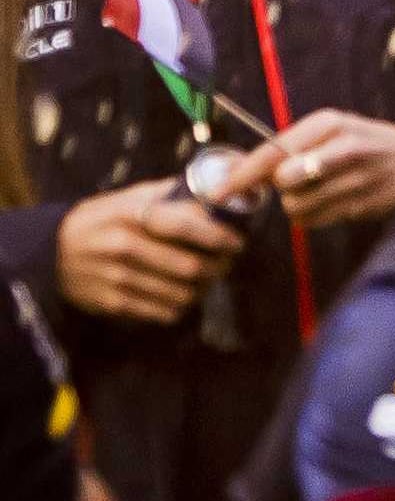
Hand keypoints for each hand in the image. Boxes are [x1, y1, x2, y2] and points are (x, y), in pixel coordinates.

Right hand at [54, 180, 243, 324]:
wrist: (49, 252)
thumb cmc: (100, 220)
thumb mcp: (127, 198)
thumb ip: (169, 194)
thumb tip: (216, 187)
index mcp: (130, 215)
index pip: (186, 226)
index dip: (221, 237)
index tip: (238, 241)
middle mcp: (124, 247)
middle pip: (191, 266)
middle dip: (219, 267)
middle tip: (227, 263)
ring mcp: (117, 279)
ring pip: (182, 293)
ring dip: (204, 288)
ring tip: (208, 279)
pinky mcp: (113, 303)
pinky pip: (164, 312)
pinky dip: (182, 306)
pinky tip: (183, 294)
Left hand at [230, 110, 394, 231]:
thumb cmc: (364, 142)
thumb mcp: (332, 131)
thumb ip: (290, 147)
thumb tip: (238, 172)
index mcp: (329, 123)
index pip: (274, 151)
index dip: (242, 174)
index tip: (217, 193)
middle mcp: (343, 147)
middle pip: (284, 181)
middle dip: (281, 188)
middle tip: (292, 183)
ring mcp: (356, 178)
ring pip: (297, 205)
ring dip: (297, 205)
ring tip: (316, 192)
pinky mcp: (363, 204)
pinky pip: (315, 221)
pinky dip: (314, 217)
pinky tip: (331, 203)